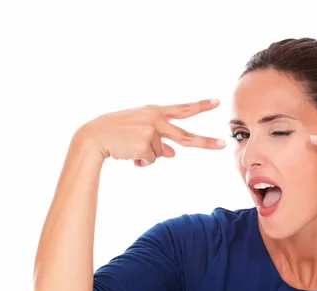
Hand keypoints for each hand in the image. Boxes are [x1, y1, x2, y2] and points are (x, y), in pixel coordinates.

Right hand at [75, 99, 225, 166]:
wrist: (93, 136)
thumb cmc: (116, 133)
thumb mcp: (139, 131)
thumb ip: (159, 140)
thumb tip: (174, 153)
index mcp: (154, 112)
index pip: (182, 108)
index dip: (200, 105)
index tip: (217, 102)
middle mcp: (156, 119)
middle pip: (185, 136)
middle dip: (205, 142)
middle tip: (223, 145)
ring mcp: (152, 132)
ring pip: (161, 154)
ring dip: (146, 155)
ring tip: (129, 147)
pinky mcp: (146, 144)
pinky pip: (151, 160)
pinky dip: (140, 161)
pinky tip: (128, 153)